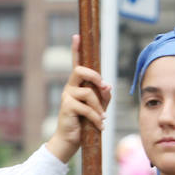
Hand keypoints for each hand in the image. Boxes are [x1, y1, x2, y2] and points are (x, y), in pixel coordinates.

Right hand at [44, 36, 111, 163]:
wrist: (72, 139)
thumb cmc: (86, 121)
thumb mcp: (99, 106)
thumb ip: (104, 94)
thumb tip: (108, 84)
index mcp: (77, 84)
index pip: (76, 63)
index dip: (76, 49)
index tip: (77, 35)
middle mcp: (70, 87)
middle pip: (80, 71)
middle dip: (95, 76)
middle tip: (104, 86)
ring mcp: (66, 96)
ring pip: (89, 93)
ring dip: (99, 107)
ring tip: (102, 118)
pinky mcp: (66, 107)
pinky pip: (86, 107)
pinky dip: (96, 117)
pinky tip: (99, 124)